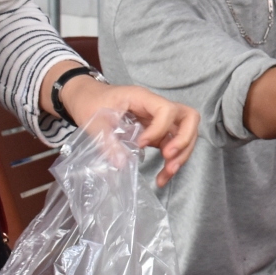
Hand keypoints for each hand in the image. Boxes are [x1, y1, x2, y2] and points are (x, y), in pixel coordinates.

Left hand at [57, 76, 199, 185]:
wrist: (87, 98)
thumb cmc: (91, 103)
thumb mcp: (94, 121)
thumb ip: (108, 142)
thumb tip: (123, 164)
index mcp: (142, 98)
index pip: (166, 109)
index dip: (159, 129)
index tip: (141, 144)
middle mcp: (156, 107)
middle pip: (188, 118)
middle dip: (184, 140)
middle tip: (168, 158)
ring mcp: (159, 120)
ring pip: (186, 133)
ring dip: (182, 155)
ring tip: (167, 174)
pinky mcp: (158, 132)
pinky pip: (173, 145)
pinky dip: (172, 161)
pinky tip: (162, 176)